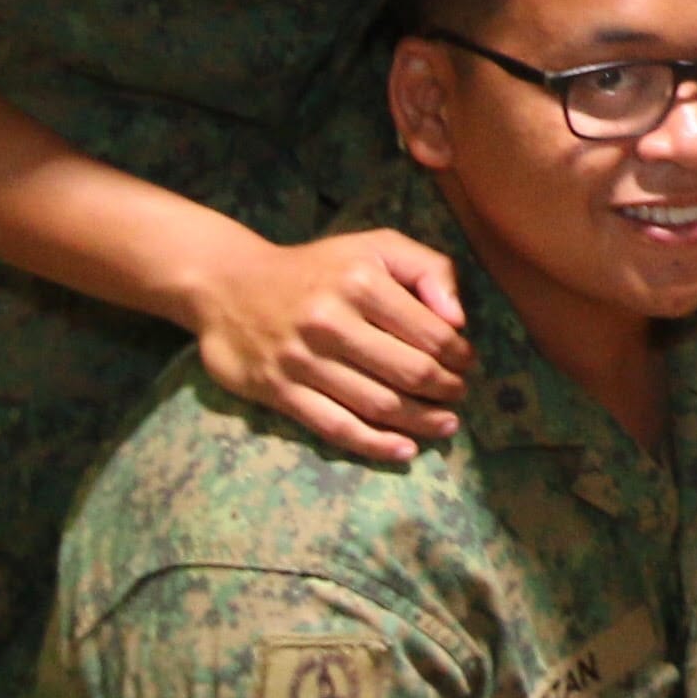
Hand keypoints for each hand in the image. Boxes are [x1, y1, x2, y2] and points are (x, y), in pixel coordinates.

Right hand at [183, 227, 468, 462]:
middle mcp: (331, 321)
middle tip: (459, 395)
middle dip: (445, 390)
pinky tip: (404, 450)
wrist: (228, 284)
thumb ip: (428, 270)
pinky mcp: (279, 391)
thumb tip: (460, 320)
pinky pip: (336, 427)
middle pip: (409, 373)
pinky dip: (375, 445)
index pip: (430, 333)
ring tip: (445, 424)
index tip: (467, 363)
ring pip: (377, 404)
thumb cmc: (317, 268)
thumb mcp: (375, 247)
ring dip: (421, 421)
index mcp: (361, 282)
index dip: (458, 355)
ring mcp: (303, 360)